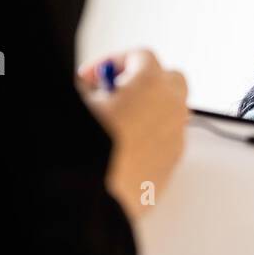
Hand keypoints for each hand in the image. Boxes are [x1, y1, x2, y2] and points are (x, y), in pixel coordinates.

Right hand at [79, 49, 188, 219]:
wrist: (91, 199)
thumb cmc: (86, 152)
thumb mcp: (78, 104)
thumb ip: (86, 86)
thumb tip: (89, 88)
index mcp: (151, 87)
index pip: (143, 56)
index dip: (113, 61)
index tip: (92, 77)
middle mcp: (171, 110)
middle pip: (170, 79)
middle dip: (142, 80)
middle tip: (111, 93)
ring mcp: (176, 139)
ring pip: (172, 111)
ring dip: (148, 109)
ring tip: (113, 122)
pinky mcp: (172, 165)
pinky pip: (167, 139)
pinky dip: (150, 136)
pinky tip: (120, 147)